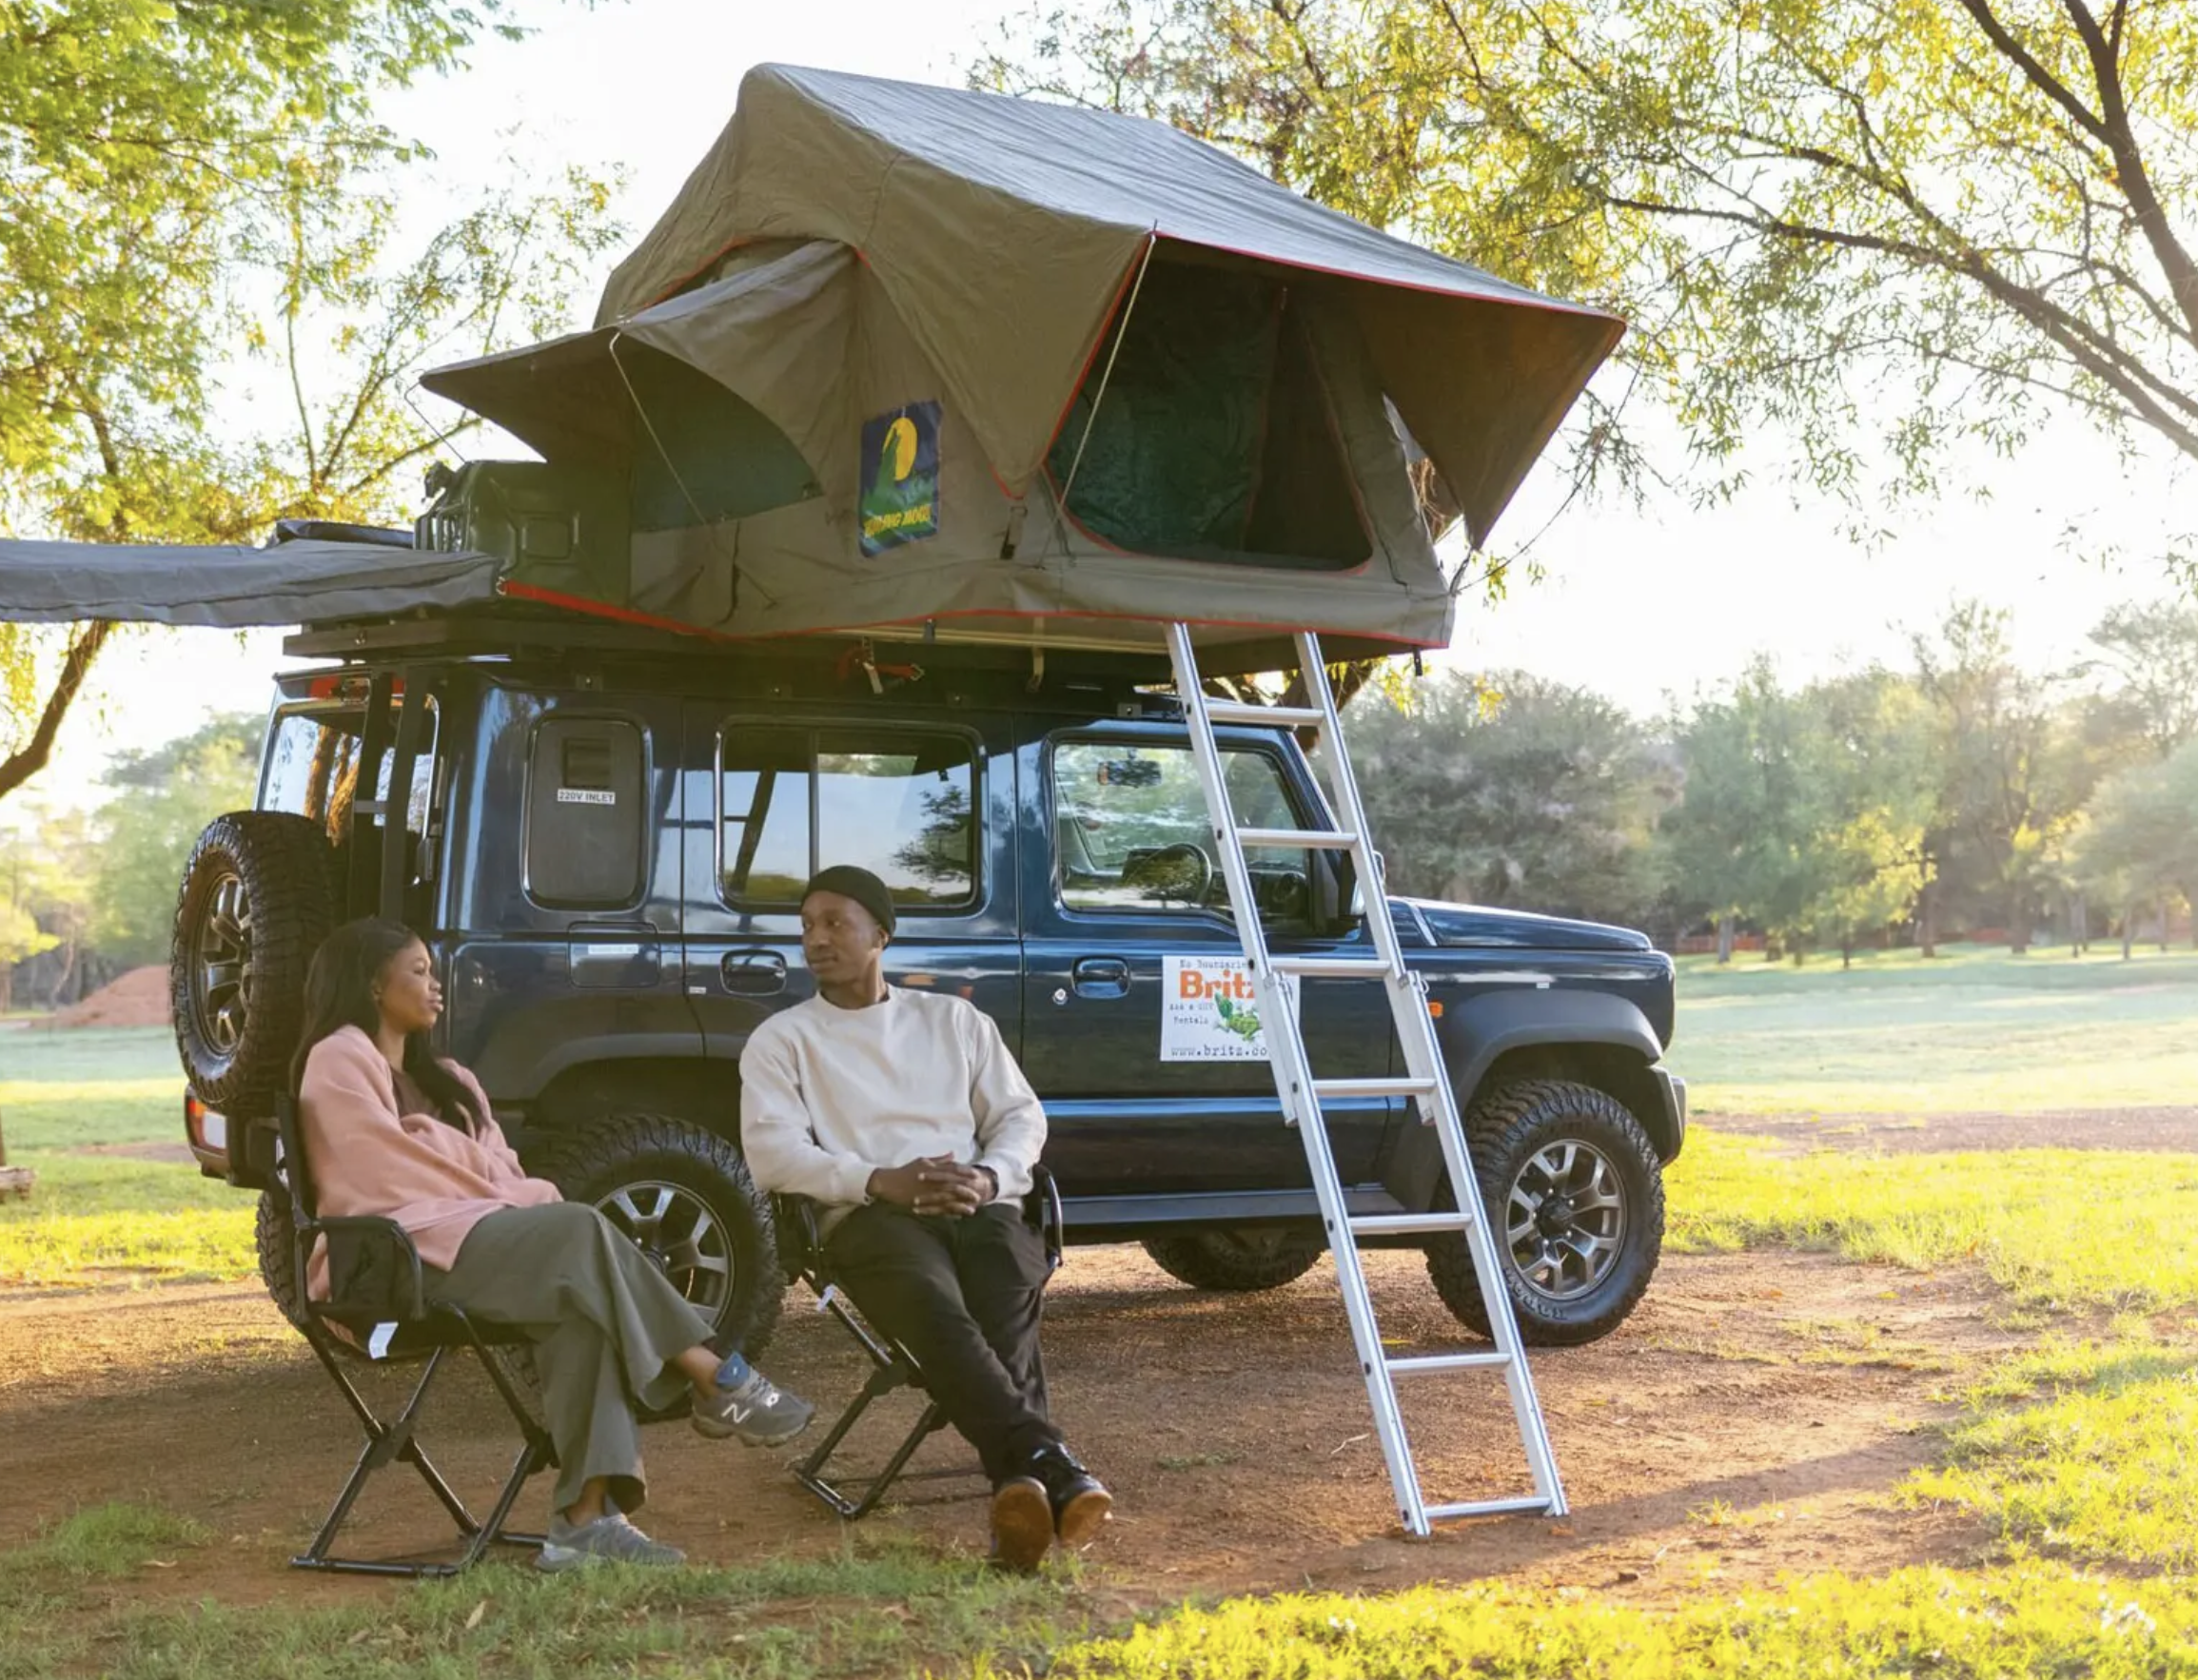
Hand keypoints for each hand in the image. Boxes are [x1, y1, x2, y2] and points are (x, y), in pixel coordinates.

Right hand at [869, 1156, 991, 1216]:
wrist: (887, 1184)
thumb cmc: (905, 1171)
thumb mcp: (922, 1161)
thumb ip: (939, 1160)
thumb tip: (953, 1155)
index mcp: (932, 1169)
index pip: (953, 1169)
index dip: (966, 1172)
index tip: (977, 1176)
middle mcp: (931, 1181)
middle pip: (953, 1185)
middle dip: (967, 1190)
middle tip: (979, 1195)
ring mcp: (927, 1193)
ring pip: (948, 1199)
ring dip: (960, 1204)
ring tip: (972, 1210)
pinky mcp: (922, 1204)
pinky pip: (938, 1210)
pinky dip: (949, 1213)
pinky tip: (958, 1216)